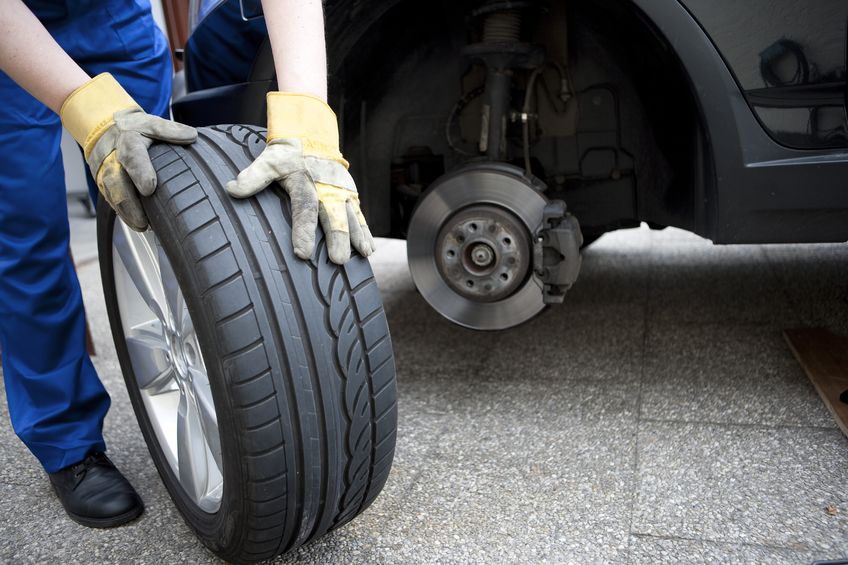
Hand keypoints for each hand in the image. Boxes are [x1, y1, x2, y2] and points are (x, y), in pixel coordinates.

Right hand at [60, 73, 196, 229]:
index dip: (140, 171)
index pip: (133, 156)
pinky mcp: (106, 185)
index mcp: (129, 141)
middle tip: (143, 221)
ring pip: (112, 195)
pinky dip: (124, 214)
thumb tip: (191, 136)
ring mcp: (107, 174)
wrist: (107, 131)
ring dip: (126, 213)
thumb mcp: (151, 124)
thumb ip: (169, 130)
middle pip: (116, 182)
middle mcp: (114, 159)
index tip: (149, 187)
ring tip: (142, 226)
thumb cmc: (135, 131)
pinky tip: (137, 224)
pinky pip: (112, 201)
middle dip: (129, 203)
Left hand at [226, 92, 374, 264]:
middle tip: (338, 260)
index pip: (304, 209)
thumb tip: (232, 189)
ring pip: (351, 217)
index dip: (303, 231)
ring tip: (363, 254)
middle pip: (334, 216)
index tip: (303, 253)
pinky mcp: (351, 196)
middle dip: (337, 238)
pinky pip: (360, 216)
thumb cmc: (287, 154)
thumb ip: (253, 177)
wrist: (311, 134)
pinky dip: (366, 232)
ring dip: (357, 236)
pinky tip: (369, 249)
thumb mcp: (269, 161)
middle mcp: (327, 188)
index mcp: (305, 182)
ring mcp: (342, 192)